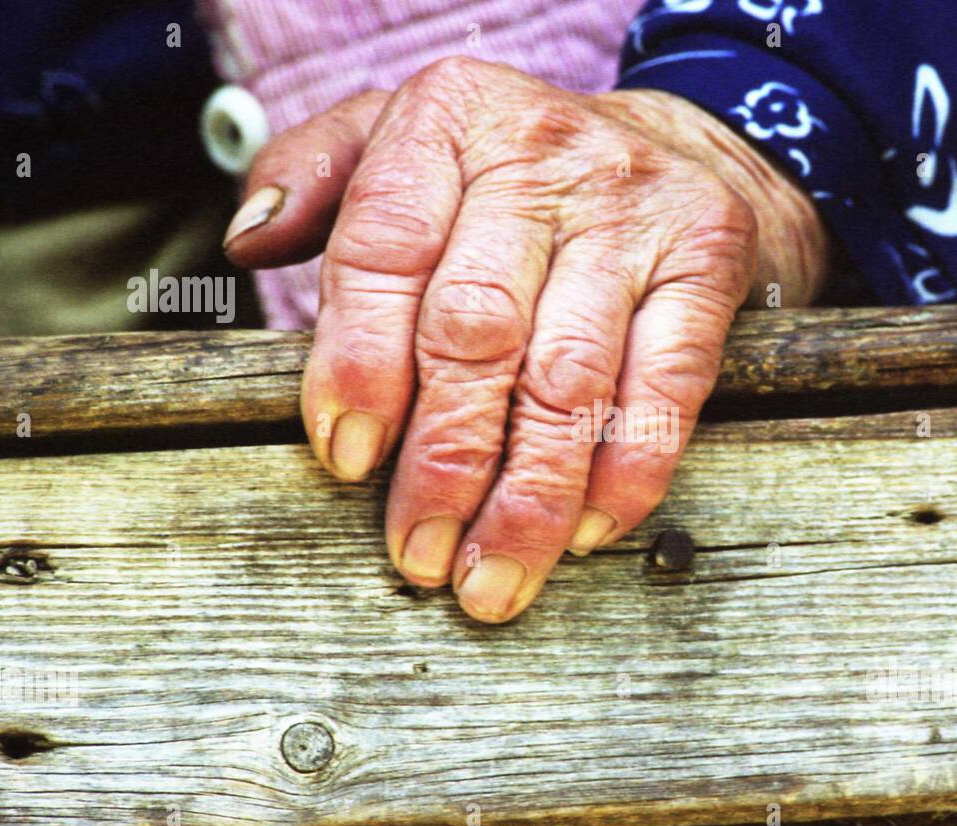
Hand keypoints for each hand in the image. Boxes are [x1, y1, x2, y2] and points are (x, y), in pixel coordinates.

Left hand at [225, 57, 827, 622]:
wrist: (679, 147)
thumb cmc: (513, 169)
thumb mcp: (403, 133)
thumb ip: (314, 178)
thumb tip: (247, 244)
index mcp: (448, 116)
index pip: (386, 246)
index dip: (359, 363)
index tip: (348, 460)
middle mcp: (543, 153)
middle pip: (476, 329)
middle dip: (443, 460)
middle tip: (420, 555)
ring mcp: (635, 208)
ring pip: (569, 379)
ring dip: (528, 497)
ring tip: (491, 579)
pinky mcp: (710, 259)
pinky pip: (667, 387)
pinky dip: (625, 472)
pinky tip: (584, 532)